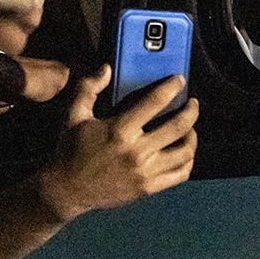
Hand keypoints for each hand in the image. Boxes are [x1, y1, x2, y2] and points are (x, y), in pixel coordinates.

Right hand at [38, 65, 197, 221]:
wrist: (67, 190)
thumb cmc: (70, 149)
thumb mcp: (73, 115)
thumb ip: (88, 88)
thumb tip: (107, 68)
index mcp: (119, 130)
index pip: (155, 103)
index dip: (172, 87)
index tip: (180, 80)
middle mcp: (136, 151)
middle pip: (178, 127)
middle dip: (191, 111)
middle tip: (192, 103)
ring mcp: (144, 172)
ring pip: (184, 152)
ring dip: (192, 136)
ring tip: (190, 128)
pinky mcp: (147, 188)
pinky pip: (180, 174)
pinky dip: (188, 161)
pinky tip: (184, 152)